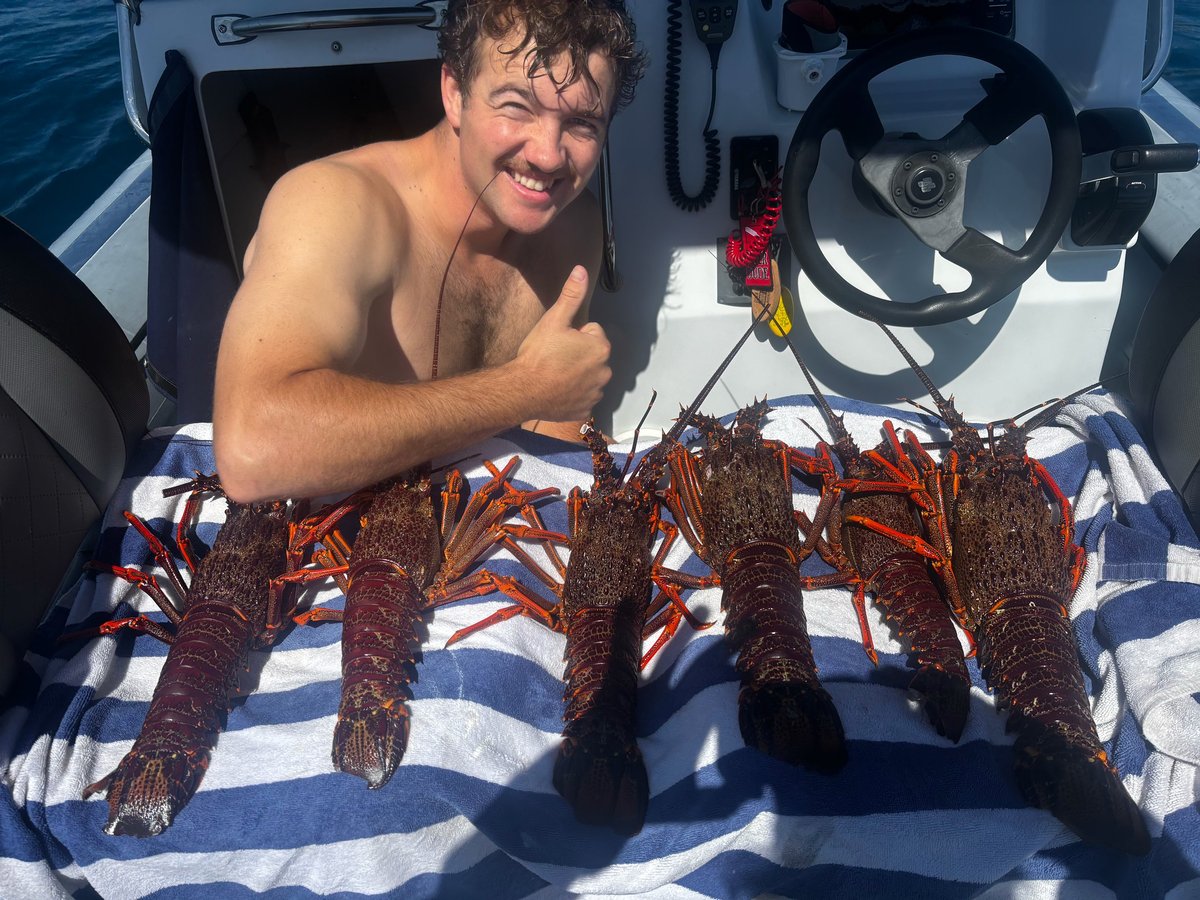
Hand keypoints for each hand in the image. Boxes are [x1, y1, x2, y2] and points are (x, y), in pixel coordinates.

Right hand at [515, 266, 611, 422]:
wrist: (523, 390)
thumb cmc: (539, 354)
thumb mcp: (554, 320)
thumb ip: (571, 295)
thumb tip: (581, 270)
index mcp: (601, 347)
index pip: (592, 332)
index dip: (574, 334)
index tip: (558, 342)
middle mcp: (605, 371)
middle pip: (591, 355)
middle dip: (578, 354)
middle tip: (554, 358)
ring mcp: (596, 393)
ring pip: (588, 376)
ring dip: (576, 374)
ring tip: (554, 374)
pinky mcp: (586, 410)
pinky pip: (582, 397)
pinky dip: (573, 394)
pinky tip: (556, 391)